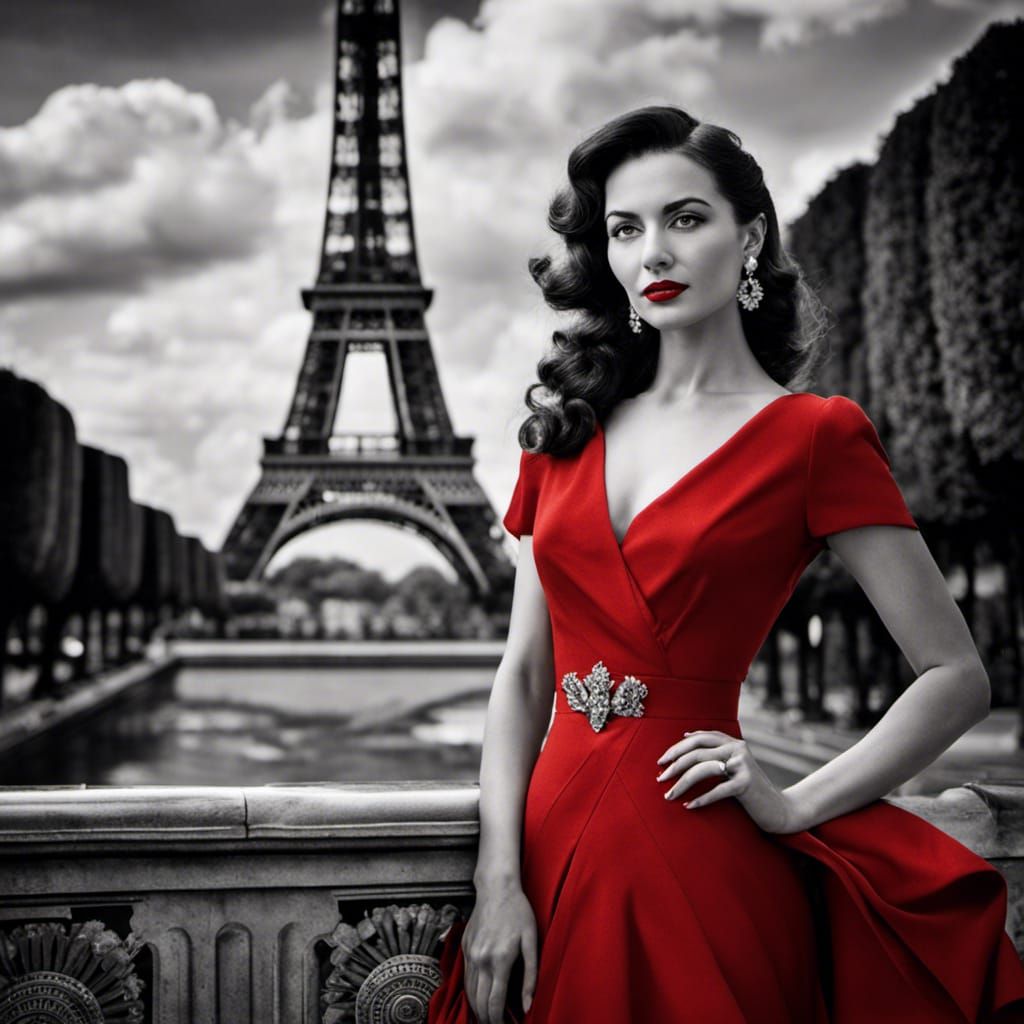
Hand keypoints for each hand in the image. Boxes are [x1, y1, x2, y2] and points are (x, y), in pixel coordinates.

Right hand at [462, 879, 537, 1022]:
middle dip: (487, 1019)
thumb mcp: (531, 941)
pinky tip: (479, 996)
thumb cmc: (518, 911)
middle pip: (479, 1002)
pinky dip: (471, 991)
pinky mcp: (465, 947)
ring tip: (488, 1017)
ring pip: (469, 991)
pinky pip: (466, 977)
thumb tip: (528, 1004)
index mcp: (500, 960)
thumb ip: (530, 975)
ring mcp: (470, 953)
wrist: (496, 888)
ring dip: (477, 1008)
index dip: (499, 1020)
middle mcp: (481, 960)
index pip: (494, 1003)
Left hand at [655, 729, 806, 833]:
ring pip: (702, 769)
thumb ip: (716, 752)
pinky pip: (716, 790)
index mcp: (733, 743)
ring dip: (681, 783)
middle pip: (697, 752)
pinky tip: (688, 806)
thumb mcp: (733, 766)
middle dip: (674, 765)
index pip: (699, 738)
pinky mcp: (746, 784)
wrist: (779, 810)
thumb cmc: (750, 790)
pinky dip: (700, 799)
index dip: (678, 747)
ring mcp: (743, 766)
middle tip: (660, 778)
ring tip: (669, 795)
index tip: (662, 761)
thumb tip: (686, 735)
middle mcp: (738, 749)